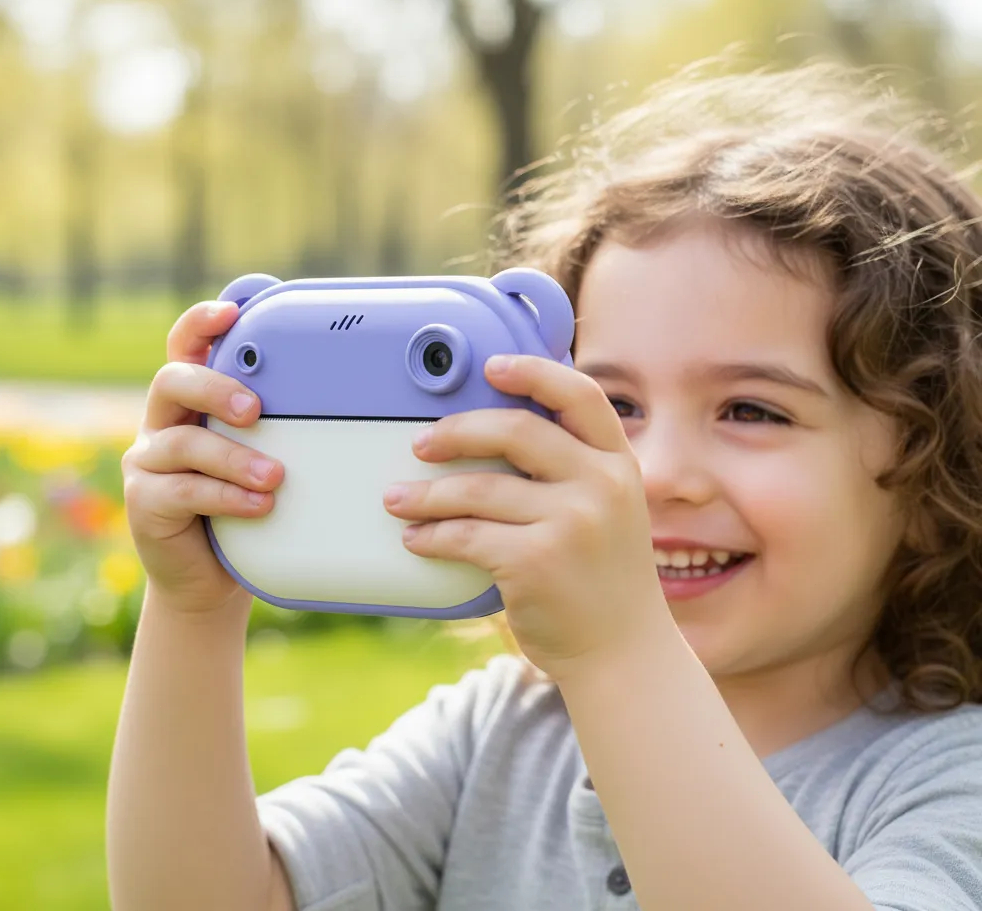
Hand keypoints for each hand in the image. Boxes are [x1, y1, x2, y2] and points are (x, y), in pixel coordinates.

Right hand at [121, 301, 284, 614]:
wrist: (211, 579)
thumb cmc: (246, 508)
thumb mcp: (264, 457)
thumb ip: (279, 427)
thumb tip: (338, 398)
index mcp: (190, 403)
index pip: (184, 348)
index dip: (200, 324)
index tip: (231, 312)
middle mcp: (162, 424)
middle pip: (173, 382)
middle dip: (215, 388)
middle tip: (255, 410)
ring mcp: (148, 463)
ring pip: (184, 443)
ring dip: (235, 458)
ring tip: (275, 477)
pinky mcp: (145, 502)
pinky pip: (185, 491)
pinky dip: (228, 496)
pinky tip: (260, 505)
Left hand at [382, 354, 667, 679]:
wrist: (623, 654)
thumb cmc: (603, 579)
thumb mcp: (612, 511)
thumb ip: (574, 471)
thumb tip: (494, 435)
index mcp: (619, 464)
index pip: (580, 396)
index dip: (534, 371)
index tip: (493, 366)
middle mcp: (601, 485)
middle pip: (515, 431)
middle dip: (457, 432)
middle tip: (421, 445)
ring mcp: (571, 523)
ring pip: (478, 488)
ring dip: (426, 494)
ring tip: (398, 499)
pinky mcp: (536, 562)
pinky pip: (466, 536)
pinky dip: (432, 535)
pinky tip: (416, 538)